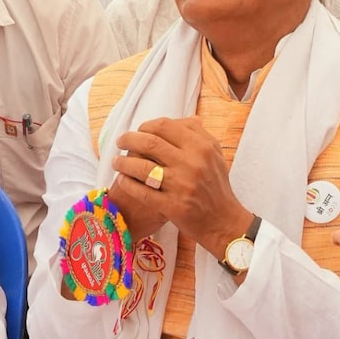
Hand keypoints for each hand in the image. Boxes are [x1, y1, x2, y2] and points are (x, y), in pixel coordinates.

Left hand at [111, 117, 250, 257]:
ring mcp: (181, 185)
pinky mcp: (172, 206)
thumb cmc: (215, 185)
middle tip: (120, 141)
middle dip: (129, 139)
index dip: (146, 126)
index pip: (165, 126)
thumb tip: (185, 117)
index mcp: (201, 146)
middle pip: (150, 143)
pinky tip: (122, 179)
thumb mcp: (214, 154)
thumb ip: (199, 134)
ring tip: (116, 161)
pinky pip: (141, 191)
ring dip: (123, 162)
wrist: (223, 221)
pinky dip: (128, 183)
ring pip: (142, 167)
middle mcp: (191, 163)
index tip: (138, 130)